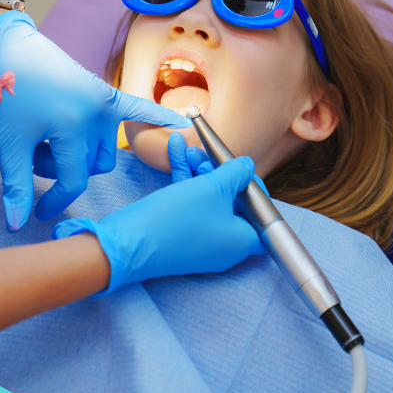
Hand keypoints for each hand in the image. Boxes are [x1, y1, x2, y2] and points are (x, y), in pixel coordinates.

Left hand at [0, 11, 189, 230]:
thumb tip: (18, 227)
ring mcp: (104, 101)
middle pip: (89, 167)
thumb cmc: (4, 95)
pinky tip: (183, 122)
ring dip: (81, 157)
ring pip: (104, 152)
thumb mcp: (8, 143)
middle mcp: (96, 114)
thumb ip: (17, 186)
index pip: (74, 181)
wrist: (7, 49)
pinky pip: (138, 109)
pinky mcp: (105, 92)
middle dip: (60, 170)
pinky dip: (157, 116)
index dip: (54, 201)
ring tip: (48, 141)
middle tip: (30, 152)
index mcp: (73, 127)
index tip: (38, 212)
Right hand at [53, 133, 264, 294]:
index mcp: (242, 240)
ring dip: (199, 171)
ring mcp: (202, 240)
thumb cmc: (177, 218)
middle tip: (208, 155)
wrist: (130, 241)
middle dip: (219, 172)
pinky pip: (190, 204)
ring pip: (208, 200)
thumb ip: (235, 173)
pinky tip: (174, 150)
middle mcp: (225, 244)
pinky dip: (185, 180)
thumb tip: (247, 167)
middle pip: (232, 202)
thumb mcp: (213, 187)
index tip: (242, 171)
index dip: (254, 188)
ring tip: (188, 147)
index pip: (262, 214)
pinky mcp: (181, 234)